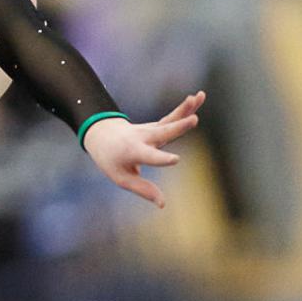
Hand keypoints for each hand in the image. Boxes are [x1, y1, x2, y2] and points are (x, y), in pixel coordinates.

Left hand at [82, 91, 204, 208]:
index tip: (175, 160)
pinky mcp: (156, 126)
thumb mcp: (122, 178)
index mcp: (133, 152)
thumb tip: (163, 204)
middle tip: (194, 120)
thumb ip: (143, 189)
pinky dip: (185, 107)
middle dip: (178, 127)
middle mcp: (143, 138)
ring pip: (170, 119)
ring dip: (185, 109)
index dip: (162, 158)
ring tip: (199, 97)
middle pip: (163, 132)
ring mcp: (150, 129)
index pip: (150, 157)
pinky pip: (172, 116)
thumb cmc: (112, 160)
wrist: (102, 134)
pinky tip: (198, 96)